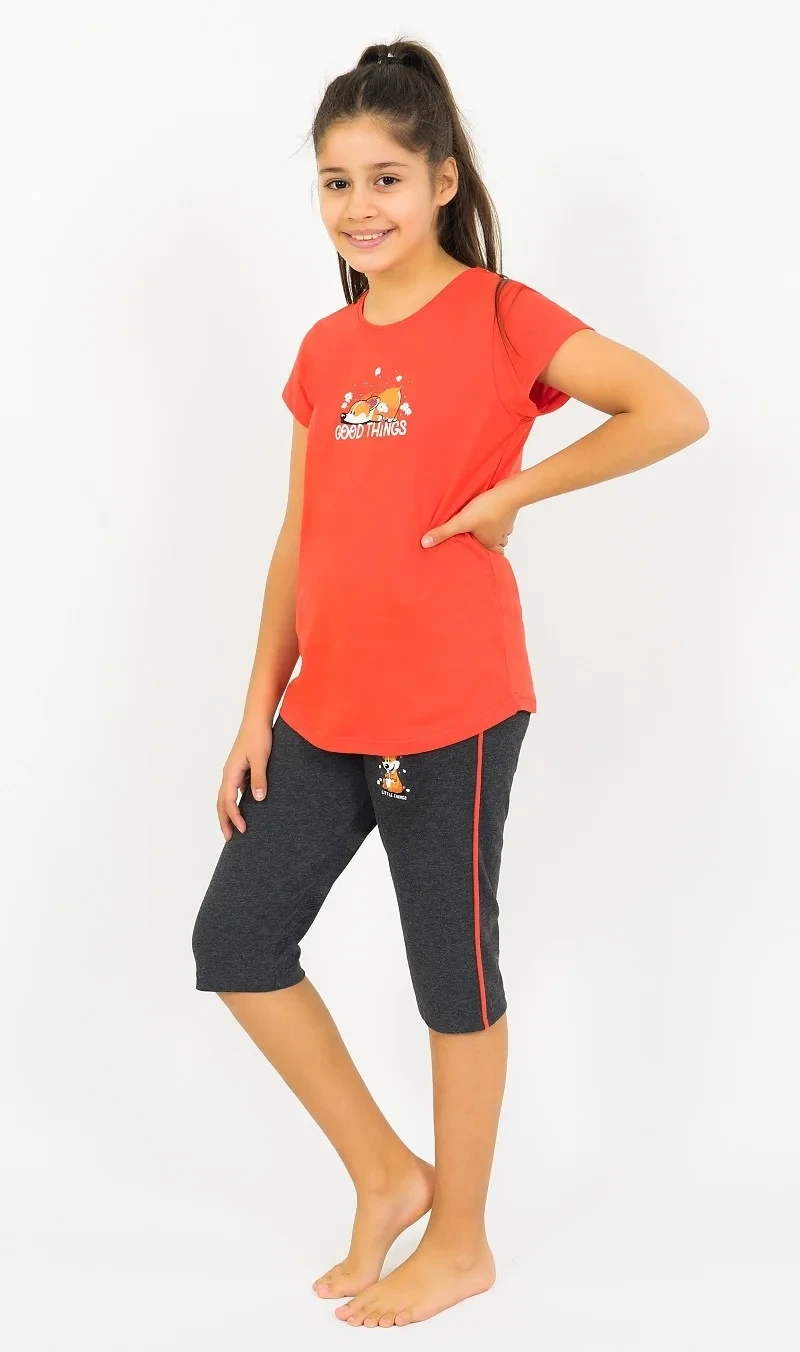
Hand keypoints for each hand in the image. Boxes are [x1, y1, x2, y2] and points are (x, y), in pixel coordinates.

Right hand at [217, 715, 273, 839]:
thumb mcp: (261, 758)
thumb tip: (258, 799)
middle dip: (224, 820)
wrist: (257, 719)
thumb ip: (259, 778)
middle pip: (221, 802)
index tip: (242, 829)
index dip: (234, 817)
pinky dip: (234, 802)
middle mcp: (228, 773)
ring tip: (233, 827)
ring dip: (228, 812)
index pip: (228, 801)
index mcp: (231, 772)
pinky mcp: (240, 768)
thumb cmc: (258, 736)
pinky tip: (245, 808)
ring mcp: (233, 771)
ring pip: (225, 796)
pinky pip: (233, 789)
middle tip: (229, 837)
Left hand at [420, 480, 519, 553]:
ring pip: (502, 532)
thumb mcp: (461, 522)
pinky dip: (499, 517)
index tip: (483, 559)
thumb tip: (424, 544)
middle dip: (491, 545)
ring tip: (483, 528)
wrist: (508, 492)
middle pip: (499, 545)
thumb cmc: (486, 509)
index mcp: (490, 543)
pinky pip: (504, 517)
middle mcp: (500, 536)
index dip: (490, 558)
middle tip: (480, 542)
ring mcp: (506, 524)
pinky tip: (491, 512)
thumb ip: (443, 532)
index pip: (495, 557)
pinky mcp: (509, 510)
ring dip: (494, 531)